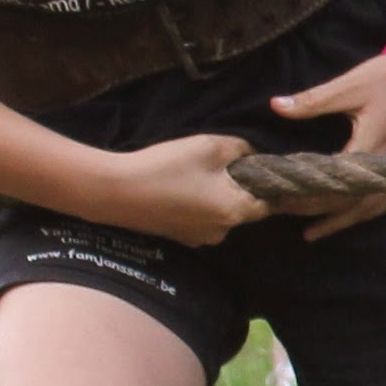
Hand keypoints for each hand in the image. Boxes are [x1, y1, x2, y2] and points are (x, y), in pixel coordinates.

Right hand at [79, 131, 264, 246]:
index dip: (270, 185)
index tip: (264, 168)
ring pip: (221, 213)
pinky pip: (201, 219)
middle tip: (224, 164)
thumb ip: (241, 149)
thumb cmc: (167, 167)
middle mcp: (222, 231)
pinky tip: (181, 187)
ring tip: (198, 174)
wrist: (116, 191)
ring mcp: (199, 238)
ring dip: (217, 196)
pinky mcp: (180, 237)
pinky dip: (198, 205)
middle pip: (244, 208)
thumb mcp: (210, 146)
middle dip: (240, 187)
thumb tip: (254, 154)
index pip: (270, 203)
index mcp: (235, 211)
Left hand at [263, 52, 385, 237]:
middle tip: (281, 212)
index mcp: (370, 147)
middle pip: (346, 202)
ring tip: (312, 232)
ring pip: (367, 208)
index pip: (331, 183)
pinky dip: (364, 213)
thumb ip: (311, 101)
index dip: (302, 194)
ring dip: (339, 221)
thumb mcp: (347, 86)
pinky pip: (384, 201)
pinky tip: (350, 217)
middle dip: (312, 209)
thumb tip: (275, 105)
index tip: (277, 197)